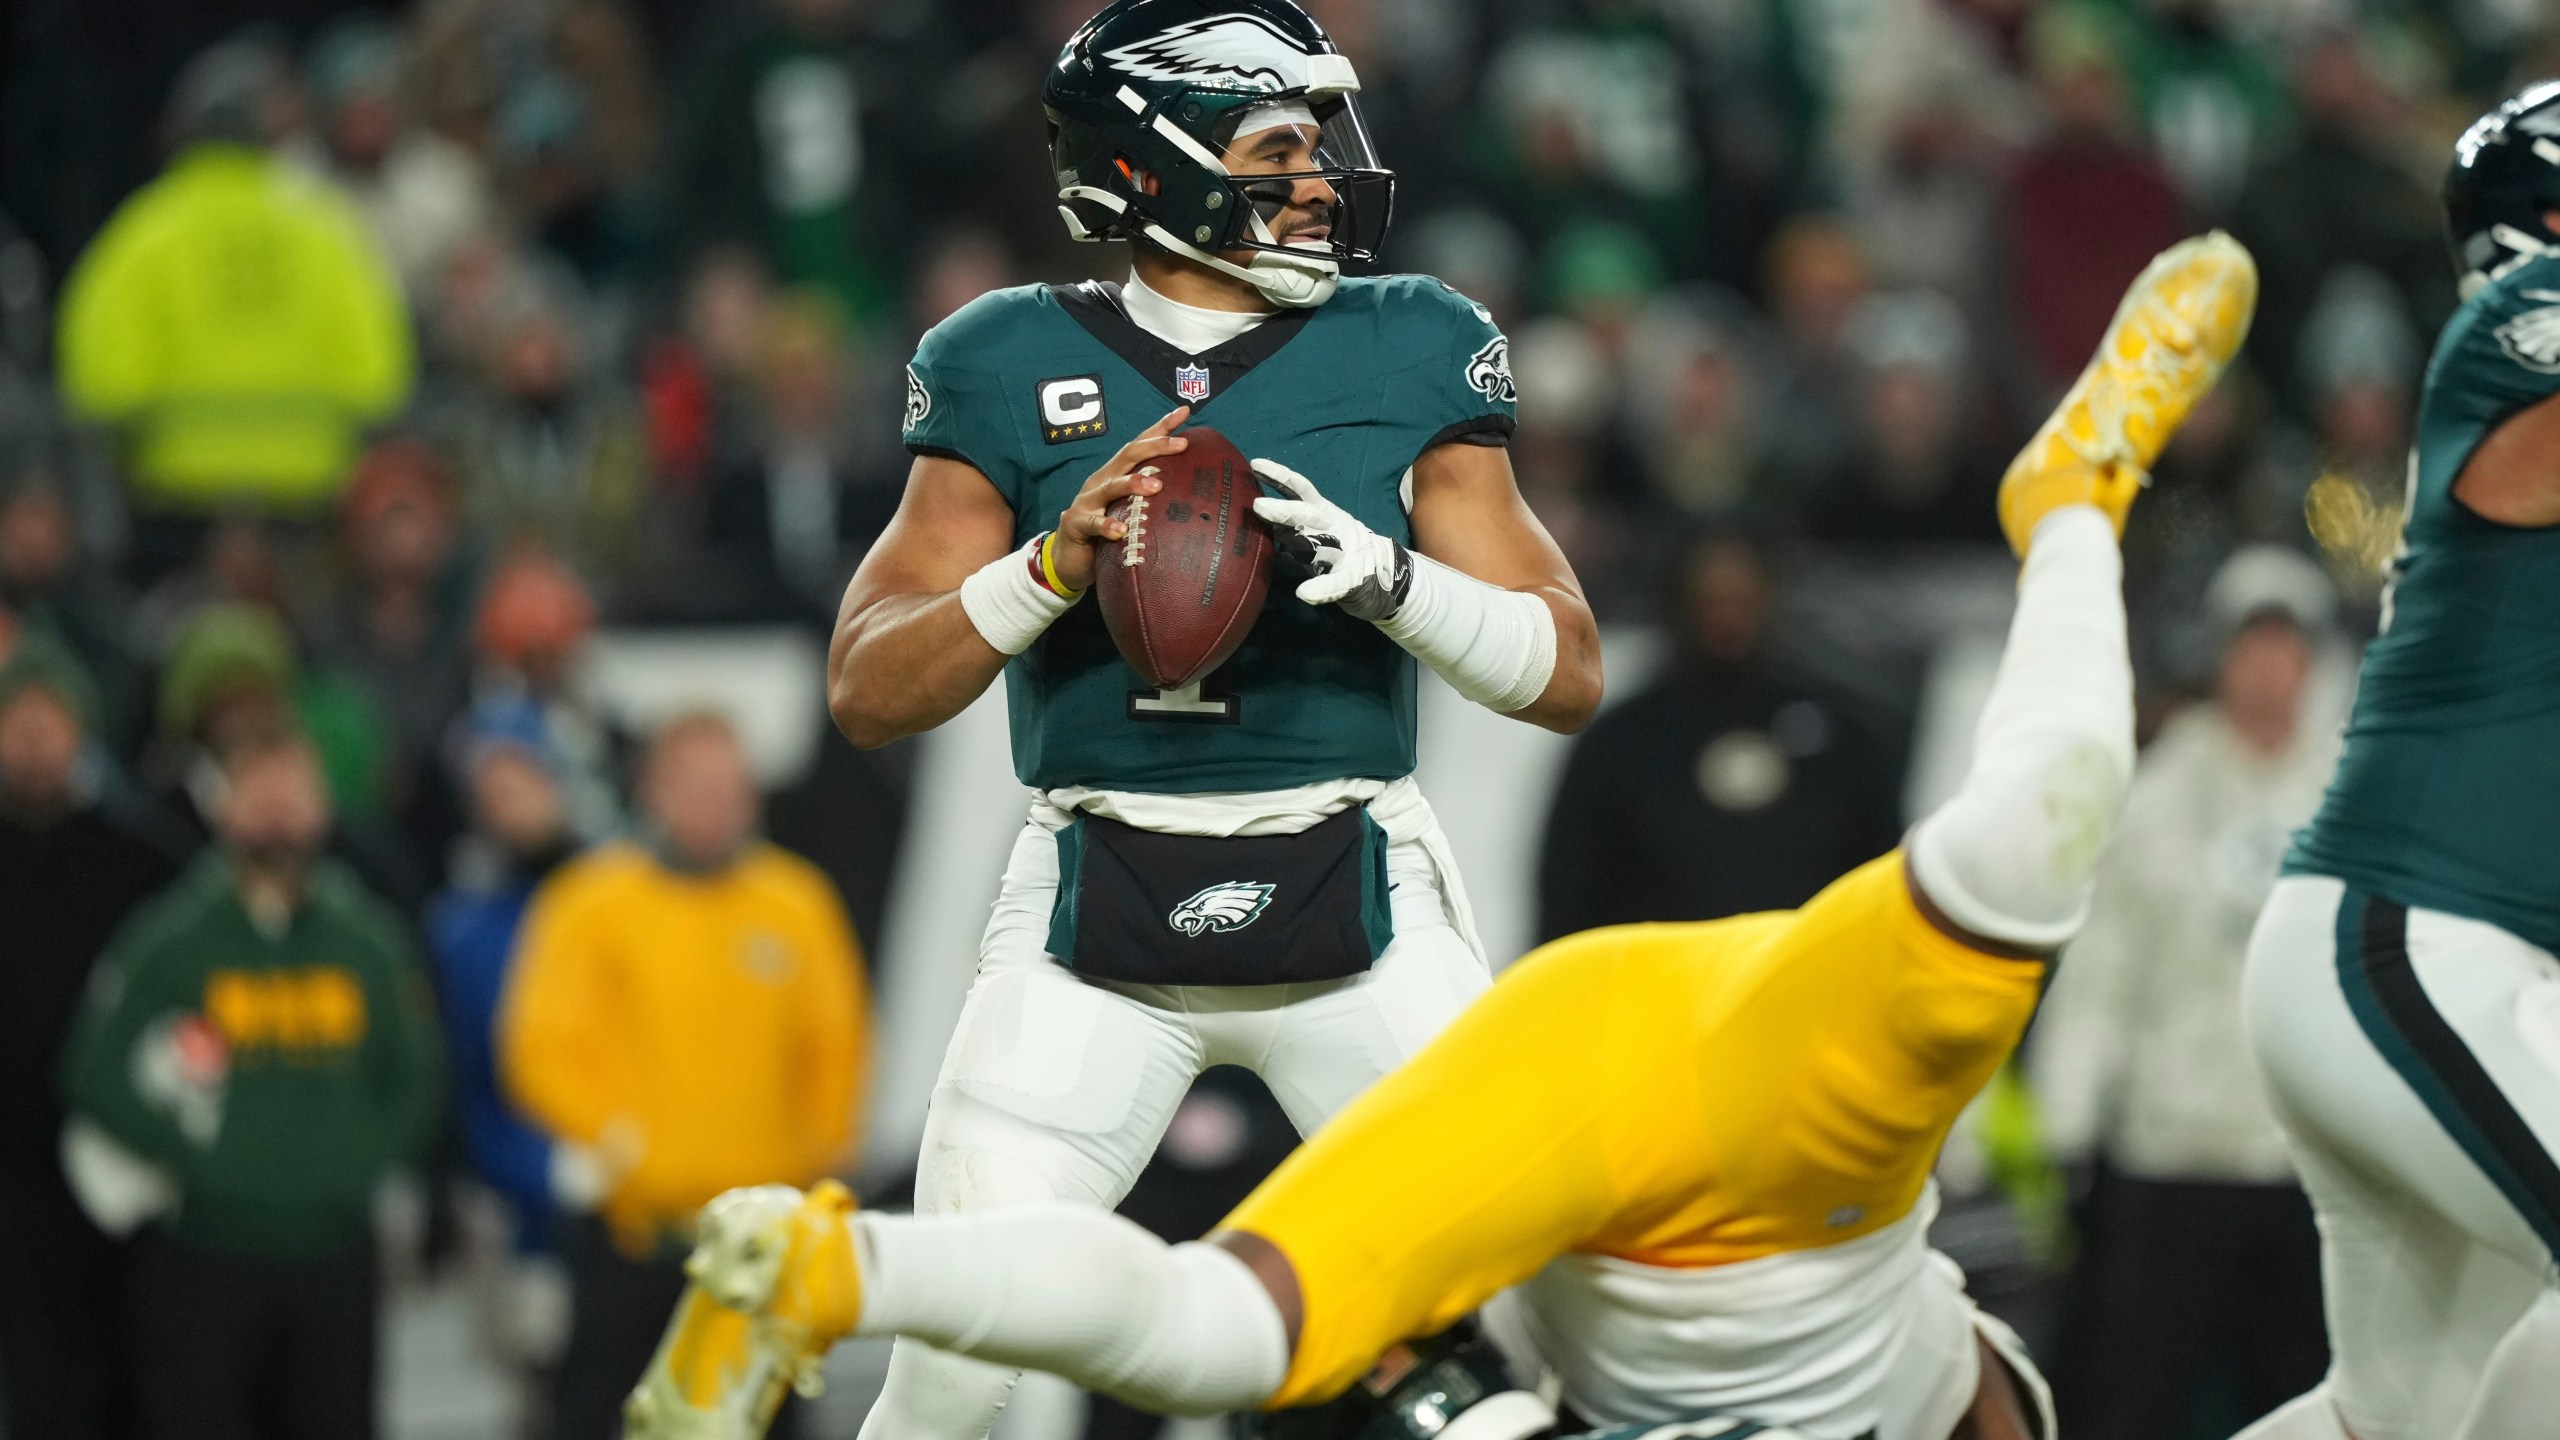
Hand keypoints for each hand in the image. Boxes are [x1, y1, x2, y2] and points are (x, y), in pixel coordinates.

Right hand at [1048, 407, 1189, 591]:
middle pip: (1128, 455)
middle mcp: (1102, 480)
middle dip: (1155, 446)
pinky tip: (1120, 530)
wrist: (1068, 559)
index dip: (1161, 427)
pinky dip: (1107, 525)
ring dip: (1133, 483)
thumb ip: (1153, 501)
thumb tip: (1193, 498)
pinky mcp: (1075, 523)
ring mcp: (1087, 501)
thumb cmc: (1106, 534)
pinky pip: (1092, 523)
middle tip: (1181, 444)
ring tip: (1156, 486)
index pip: (1140, 445)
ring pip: (1111, 486)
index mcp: (1117, 474)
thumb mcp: (1131, 512)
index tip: (1185, 412)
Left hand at [1251, 458, 1410, 620]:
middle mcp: (1332, 526)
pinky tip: (1305, 593)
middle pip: (1308, 513)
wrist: (1385, 572)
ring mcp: (1344, 552)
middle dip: (1284, 509)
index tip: (1255, 464)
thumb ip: (1286, 524)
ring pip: (1323, 543)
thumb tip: (1250, 516)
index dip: (1279, 476)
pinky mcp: (1352, 578)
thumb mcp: (1311, 530)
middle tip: (1258, 505)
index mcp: (1322, 512)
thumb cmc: (1337, 548)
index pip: (1299, 489)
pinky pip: (1336, 583)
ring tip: (1287, 544)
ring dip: (1305, 543)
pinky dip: (1321, 588)